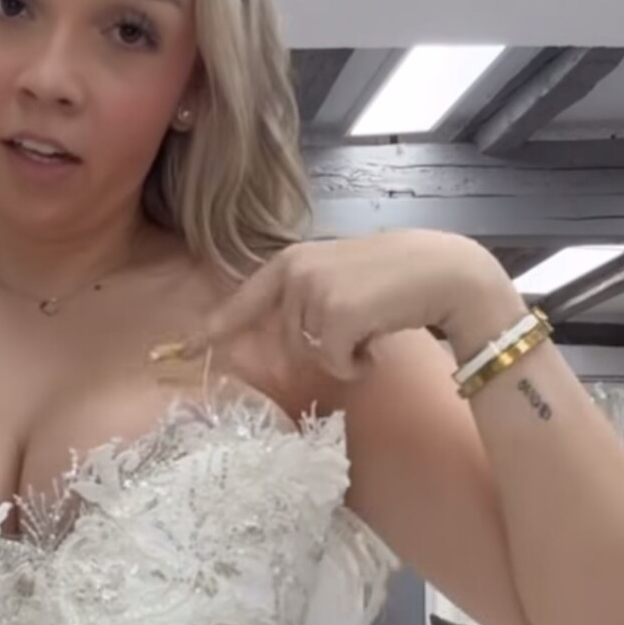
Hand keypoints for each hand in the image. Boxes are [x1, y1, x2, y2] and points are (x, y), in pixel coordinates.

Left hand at [171, 233, 512, 383]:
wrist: (444, 272)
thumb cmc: (397, 280)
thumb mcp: (340, 280)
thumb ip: (306, 300)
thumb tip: (282, 340)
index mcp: (291, 261)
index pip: (244, 301)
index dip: (213, 329)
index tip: (179, 350)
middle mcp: (294, 273)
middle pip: (288, 341)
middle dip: (324, 346)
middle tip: (362, 323)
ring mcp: (312, 292)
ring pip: (311, 354)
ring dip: (344, 354)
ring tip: (374, 324)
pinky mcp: (334, 314)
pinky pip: (333, 363)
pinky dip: (357, 363)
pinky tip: (380, 337)